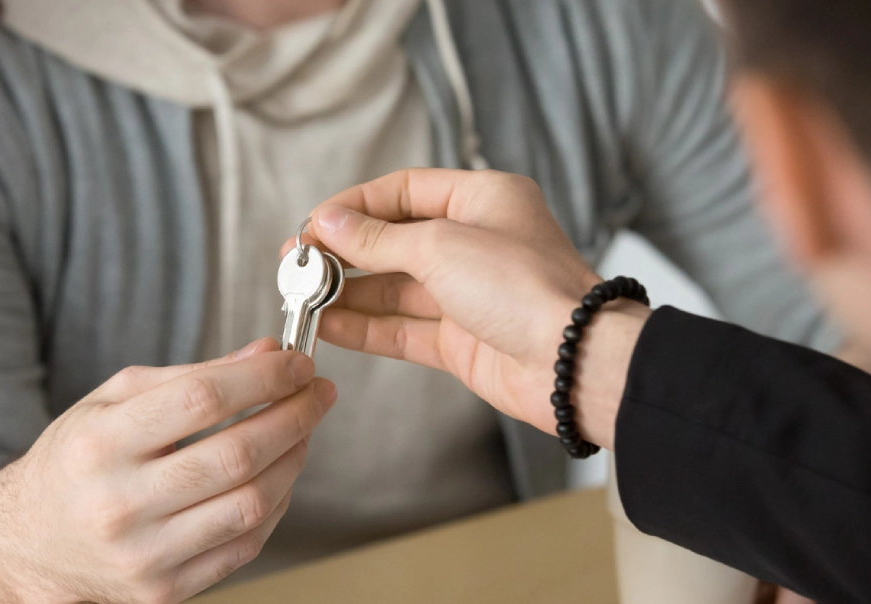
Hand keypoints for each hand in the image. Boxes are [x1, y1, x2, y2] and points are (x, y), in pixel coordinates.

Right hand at [0, 340, 335, 603]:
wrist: (30, 542)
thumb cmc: (77, 460)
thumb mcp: (114, 400)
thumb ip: (192, 376)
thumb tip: (267, 354)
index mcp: (101, 444)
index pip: (201, 400)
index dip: (263, 378)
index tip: (296, 363)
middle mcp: (119, 503)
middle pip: (236, 454)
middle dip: (293, 416)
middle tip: (317, 393)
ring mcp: (144, 553)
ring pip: (251, 504)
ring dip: (293, 459)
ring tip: (301, 431)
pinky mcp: (164, 589)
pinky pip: (245, 546)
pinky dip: (276, 504)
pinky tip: (279, 475)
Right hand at [296, 169, 649, 447]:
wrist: (575, 363)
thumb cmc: (525, 288)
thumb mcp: (441, 246)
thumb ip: (378, 238)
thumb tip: (327, 224)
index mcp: (482, 200)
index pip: (403, 191)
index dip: (354, 206)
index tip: (312, 225)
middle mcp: (475, 243)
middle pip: (393, 240)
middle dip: (343, 252)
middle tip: (295, 263)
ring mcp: (467, 294)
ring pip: (394, 288)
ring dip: (347, 292)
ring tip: (299, 296)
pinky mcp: (462, 340)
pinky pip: (402, 329)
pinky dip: (365, 327)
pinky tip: (327, 325)